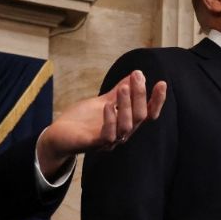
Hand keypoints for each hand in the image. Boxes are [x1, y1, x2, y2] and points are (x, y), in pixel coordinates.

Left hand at [36, 70, 166, 176]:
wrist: (59, 136)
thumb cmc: (82, 120)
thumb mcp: (102, 101)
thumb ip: (118, 92)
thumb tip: (134, 75)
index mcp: (126, 123)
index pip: (148, 113)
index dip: (157, 100)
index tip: (161, 83)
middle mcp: (122, 134)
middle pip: (140, 117)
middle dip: (140, 95)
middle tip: (137, 76)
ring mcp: (109, 141)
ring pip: (126, 126)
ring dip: (126, 105)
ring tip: (123, 88)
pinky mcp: (94, 145)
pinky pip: (107, 136)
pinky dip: (110, 120)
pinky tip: (107, 105)